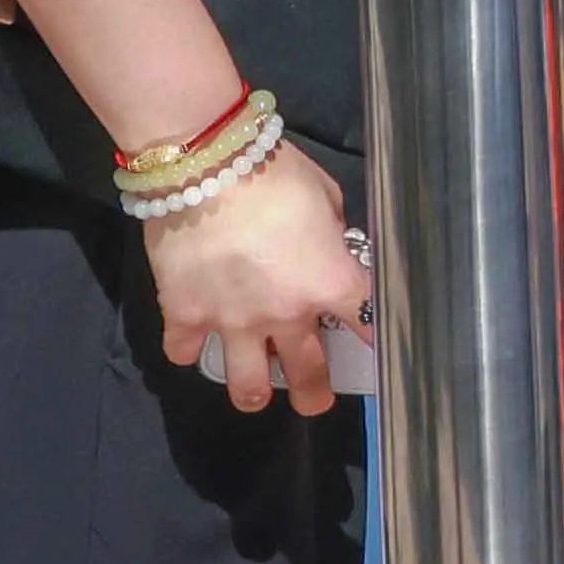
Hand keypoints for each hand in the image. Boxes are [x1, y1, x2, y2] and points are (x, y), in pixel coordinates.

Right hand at [145, 139, 369, 417]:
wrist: (204, 165)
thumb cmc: (274, 172)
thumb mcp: (324, 195)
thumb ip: (332, 230)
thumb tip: (329, 243)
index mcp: (329, 283)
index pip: (369, 324)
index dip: (378, 339)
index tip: (378, 351)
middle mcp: (286, 314)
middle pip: (309, 375)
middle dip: (315, 394)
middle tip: (314, 398)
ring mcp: (233, 320)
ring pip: (248, 386)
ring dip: (254, 393)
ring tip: (255, 391)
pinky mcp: (185, 314)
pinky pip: (185, 352)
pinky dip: (188, 348)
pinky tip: (192, 339)